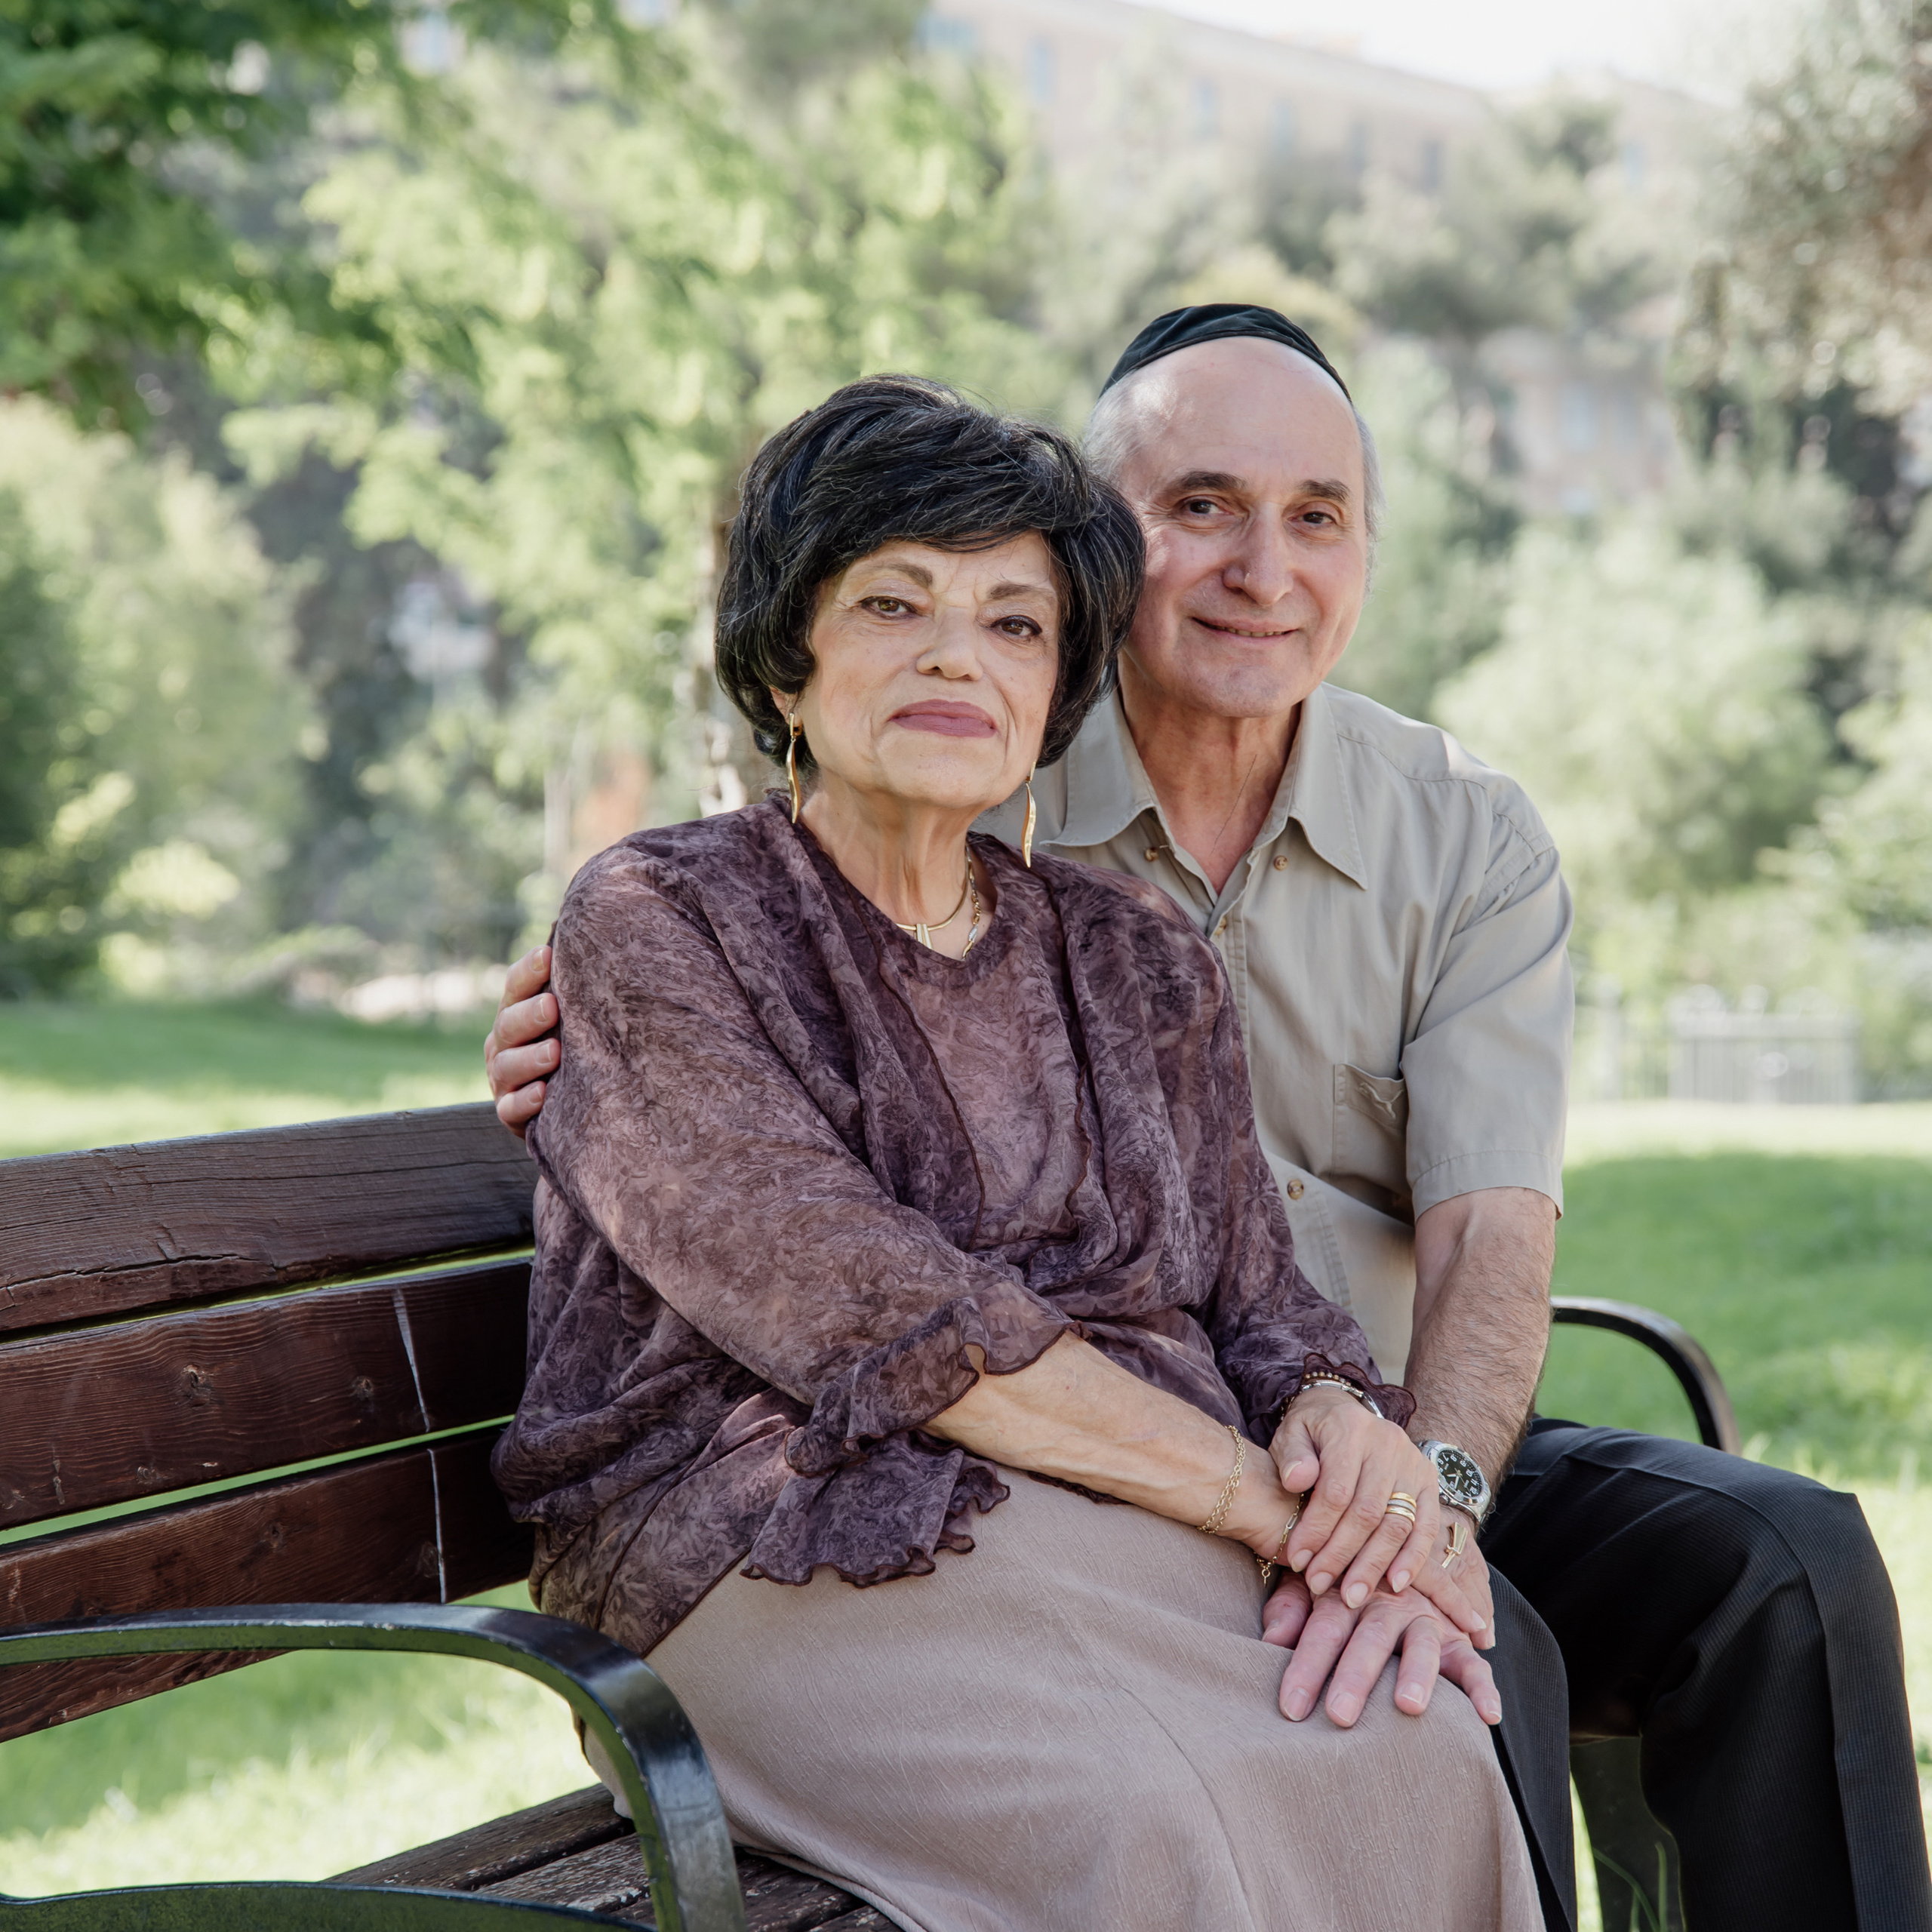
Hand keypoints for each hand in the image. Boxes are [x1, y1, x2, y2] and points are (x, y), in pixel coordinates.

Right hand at [486, 944, 558, 1136]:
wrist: (564, 1103)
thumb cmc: (573, 1045)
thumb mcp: (571, 1016)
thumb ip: (577, 988)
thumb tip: (607, 941)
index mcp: (516, 1012)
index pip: (516, 987)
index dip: (528, 971)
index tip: (547, 955)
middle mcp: (504, 1042)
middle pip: (508, 1024)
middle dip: (528, 1015)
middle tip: (552, 1007)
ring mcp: (503, 1078)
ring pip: (507, 1066)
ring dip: (530, 1059)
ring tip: (555, 1052)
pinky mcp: (510, 1111)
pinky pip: (511, 1107)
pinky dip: (525, 1101)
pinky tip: (543, 1093)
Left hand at [1260, 1569, 1502, 1729]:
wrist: (1391, 1531)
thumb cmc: (1337, 1576)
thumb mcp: (1308, 1584)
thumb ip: (1289, 1609)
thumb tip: (1270, 1641)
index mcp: (1347, 1592)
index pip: (1324, 1629)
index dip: (1306, 1665)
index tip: (1290, 1707)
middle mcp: (1388, 1603)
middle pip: (1370, 1638)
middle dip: (1354, 1677)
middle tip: (1340, 1715)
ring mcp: (1425, 1618)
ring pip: (1423, 1645)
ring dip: (1417, 1674)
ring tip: (1408, 1706)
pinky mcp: (1456, 1636)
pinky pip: (1472, 1661)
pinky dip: (1482, 1687)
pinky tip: (1487, 1715)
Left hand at [1269, 1386, 1484, 1640]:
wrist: (1343, 1410)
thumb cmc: (1312, 1431)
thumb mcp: (1291, 1432)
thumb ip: (1293, 1456)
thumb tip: (1297, 1480)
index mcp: (1351, 1429)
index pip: (1336, 1490)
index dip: (1317, 1529)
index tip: (1298, 1561)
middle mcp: (1388, 1444)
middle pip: (1367, 1512)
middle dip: (1342, 1555)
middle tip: (1319, 1585)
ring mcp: (1413, 1463)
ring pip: (1397, 1524)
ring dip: (1374, 1565)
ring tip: (1352, 1596)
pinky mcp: (1429, 1481)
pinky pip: (1426, 1526)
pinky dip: (1412, 1559)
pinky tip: (1395, 1584)